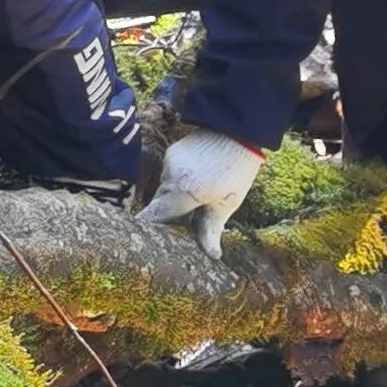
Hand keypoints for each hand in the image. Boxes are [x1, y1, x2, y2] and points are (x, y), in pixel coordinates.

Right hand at [134, 128, 263, 259]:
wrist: (238, 131)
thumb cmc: (236, 171)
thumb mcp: (227, 204)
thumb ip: (211, 230)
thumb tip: (212, 255)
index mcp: (183, 193)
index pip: (152, 217)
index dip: (148, 230)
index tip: (147, 240)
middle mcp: (170, 177)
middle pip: (158, 204)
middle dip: (167, 216)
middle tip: (181, 224)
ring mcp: (169, 162)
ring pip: (164, 189)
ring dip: (174, 198)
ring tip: (197, 198)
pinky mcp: (171, 152)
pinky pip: (169, 174)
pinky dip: (178, 182)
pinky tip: (197, 180)